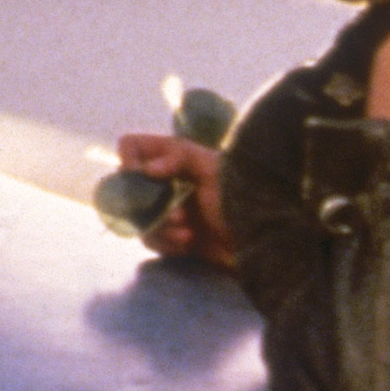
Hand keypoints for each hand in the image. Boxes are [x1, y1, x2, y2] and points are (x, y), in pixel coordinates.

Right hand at [114, 133, 233, 265]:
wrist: (262, 240)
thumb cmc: (241, 198)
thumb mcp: (214, 168)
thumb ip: (180, 157)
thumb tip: (147, 168)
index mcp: (174, 155)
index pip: (131, 146)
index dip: (129, 160)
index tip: (143, 177)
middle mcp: (167, 180)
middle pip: (128, 186)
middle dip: (149, 204)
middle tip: (181, 215)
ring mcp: (168, 207)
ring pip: (137, 215)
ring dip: (160, 227)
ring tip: (188, 233)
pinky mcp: (173, 234)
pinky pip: (151, 239)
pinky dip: (166, 244)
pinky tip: (188, 244)